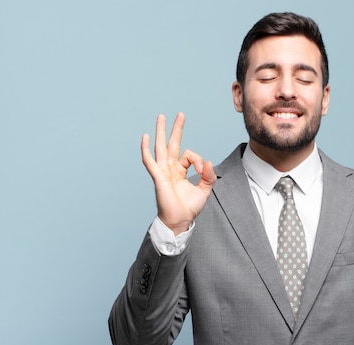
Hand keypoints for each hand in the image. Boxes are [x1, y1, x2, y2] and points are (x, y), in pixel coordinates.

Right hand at [141, 113, 215, 234]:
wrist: (179, 221)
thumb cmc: (189, 208)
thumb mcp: (204, 190)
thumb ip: (208, 176)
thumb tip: (208, 163)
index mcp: (179, 171)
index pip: (189, 156)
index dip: (198, 159)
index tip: (203, 169)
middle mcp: (170, 169)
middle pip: (172, 144)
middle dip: (176, 129)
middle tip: (180, 114)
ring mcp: (162, 172)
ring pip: (161, 147)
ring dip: (161, 132)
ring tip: (161, 117)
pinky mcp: (157, 177)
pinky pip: (149, 161)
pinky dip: (146, 149)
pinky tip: (145, 136)